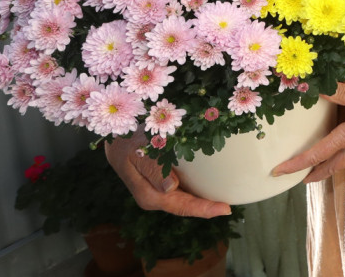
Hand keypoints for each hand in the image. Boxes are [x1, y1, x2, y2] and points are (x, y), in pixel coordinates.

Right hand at [104, 133, 230, 217]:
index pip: (181, 206)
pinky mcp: (162, 182)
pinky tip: (211, 185)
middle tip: (229, 206)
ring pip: (185, 200)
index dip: (203, 209)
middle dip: (207, 207)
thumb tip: (170, 187)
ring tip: (225, 199)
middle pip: (185, 206)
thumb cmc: (126, 140)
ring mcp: (158, 191)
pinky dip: (197, 189)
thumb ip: (152, 169)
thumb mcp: (136, 151)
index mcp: (149, 195)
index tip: (224, 208)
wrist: (115, 136)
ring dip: (203, 200)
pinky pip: (183, 190)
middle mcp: (155, 197)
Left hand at [272, 80, 344, 183]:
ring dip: (325, 168)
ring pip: (340, 162)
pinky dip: (337, 157)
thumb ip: (340, 91)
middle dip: (312, 175)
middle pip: (330, 167)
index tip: (278, 171)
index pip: (318, 154)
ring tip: (312, 169)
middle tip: (296, 179)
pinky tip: (336, 148)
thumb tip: (314, 87)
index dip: (297, 163)